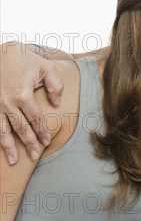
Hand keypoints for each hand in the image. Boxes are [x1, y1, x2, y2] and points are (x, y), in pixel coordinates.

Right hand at [0, 42, 63, 162]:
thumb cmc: (24, 60)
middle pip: (20, 128)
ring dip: (8, 147)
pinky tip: (1, 147)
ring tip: (14, 160)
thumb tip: (56, 104)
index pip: (36, 119)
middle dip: (28, 144)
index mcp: (22, 95)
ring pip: (2, 131)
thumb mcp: (46, 68)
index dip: (42, 132)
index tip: (46, 142)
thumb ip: (56, 86)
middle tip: (35, 156)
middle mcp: (7, 102)